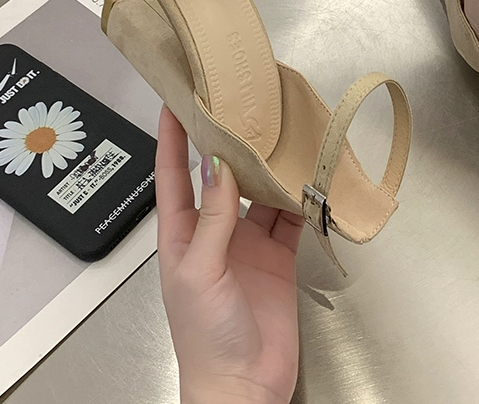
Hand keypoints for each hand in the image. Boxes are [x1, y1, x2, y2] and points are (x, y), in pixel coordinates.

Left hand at [156, 106, 302, 403]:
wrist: (243, 386)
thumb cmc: (204, 337)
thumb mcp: (200, 271)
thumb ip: (213, 218)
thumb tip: (217, 166)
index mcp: (181, 235)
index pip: (173, 175)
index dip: (172, 138)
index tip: (175, 102)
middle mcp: (213, 233)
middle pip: (220, 177)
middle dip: (228, 144)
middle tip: (240, 108)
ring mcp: (246, 244)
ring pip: (258, 193)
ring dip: (268, 169)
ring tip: (280, 137)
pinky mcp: (277, 257)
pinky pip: (288, 219)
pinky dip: (299, 201)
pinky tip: (306, 182)